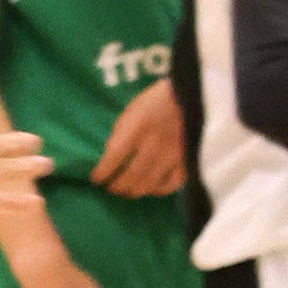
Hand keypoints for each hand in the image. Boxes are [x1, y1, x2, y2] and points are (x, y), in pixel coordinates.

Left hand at [90, 76, 185, 196]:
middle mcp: (154, 143)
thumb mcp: (132, 110)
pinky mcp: (188, 160)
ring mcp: (173, 154)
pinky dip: (159, 190)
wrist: (191, 96)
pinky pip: (172, 183)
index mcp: (137, 126)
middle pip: (132, 175)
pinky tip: (152, 189)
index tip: (97, 179)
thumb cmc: (156, 101)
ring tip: (128, 191)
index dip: (103, 172)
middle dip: (118, 186)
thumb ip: (121, 134)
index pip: (114, 157)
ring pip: (150, 183)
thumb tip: (111, 157)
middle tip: (112, 188)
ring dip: (135, 191)